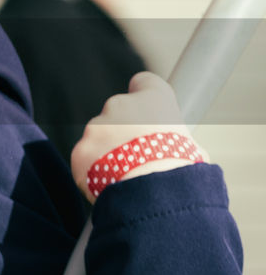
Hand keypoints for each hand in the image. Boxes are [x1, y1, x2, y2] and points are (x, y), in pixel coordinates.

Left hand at [70, 72, 208, 199]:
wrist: (155, 191)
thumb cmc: (182, 170)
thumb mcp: (193, 148)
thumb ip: (175, 140)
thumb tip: (179, 153)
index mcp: (153, 98)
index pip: (144, 83)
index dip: (144, 99)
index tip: (146, 114)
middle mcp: (120, 105)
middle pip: (118, 114)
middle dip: (124, 133)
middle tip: (138, 158)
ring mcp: (96, 126)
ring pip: (99, 139)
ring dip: (107, 154)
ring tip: (126, 177)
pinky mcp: (80, 150)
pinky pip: (85, 161)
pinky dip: (93, 173)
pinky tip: (110, 186)